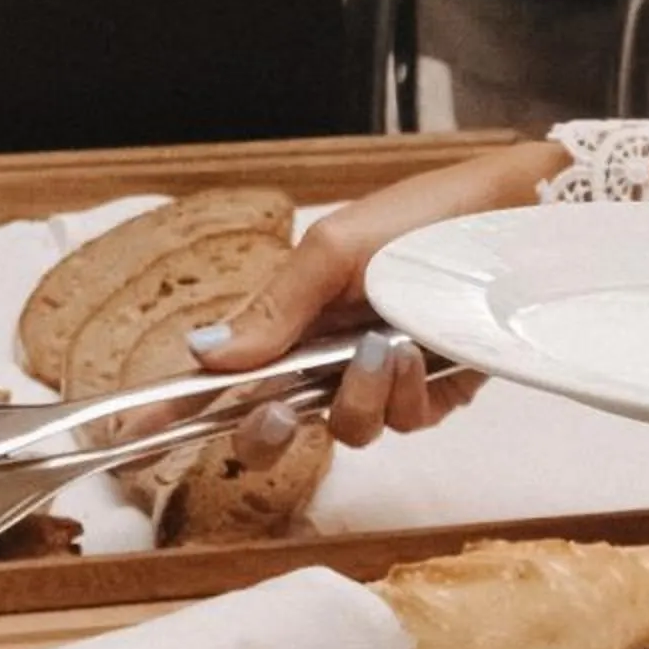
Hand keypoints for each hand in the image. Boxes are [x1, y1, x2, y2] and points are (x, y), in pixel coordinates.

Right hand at [195, 139, 568, 450]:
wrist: (520, 216)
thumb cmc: (424, 217)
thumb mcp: (337, 248)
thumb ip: (274, 308)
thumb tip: (204, 357)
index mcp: (294, 318)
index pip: (225, 375)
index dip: (177, 407)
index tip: (128, 432)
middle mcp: (330, 356)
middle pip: (276, 427)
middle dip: (271, 430)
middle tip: (284, 407)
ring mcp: (382, 380)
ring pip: (346, 431)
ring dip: (361, 396)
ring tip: (388, 346)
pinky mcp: (436, 395)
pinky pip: (405, 425)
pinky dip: (408, 394)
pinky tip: (421, 352)